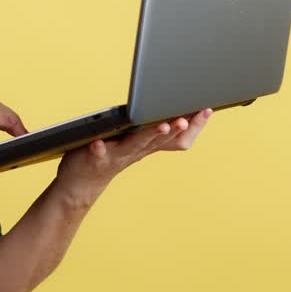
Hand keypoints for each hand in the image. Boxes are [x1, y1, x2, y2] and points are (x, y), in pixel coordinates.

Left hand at [54, 108, 212, 203]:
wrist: (83, 184)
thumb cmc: (112, 155)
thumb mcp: (137, 141)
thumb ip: (153, 128)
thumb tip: (175, 107)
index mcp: (148, 144)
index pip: (176, 136)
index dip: (193, 125)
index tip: (207, 109)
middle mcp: (136, 151)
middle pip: (160, 139)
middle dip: (175, 129)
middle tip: (186, 120)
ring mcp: (116, 155)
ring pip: (136, 144)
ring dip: (150, 135)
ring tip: (163, 126)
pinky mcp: (93, 158)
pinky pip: (98, 153)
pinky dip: (99, 149)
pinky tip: (97, 143)